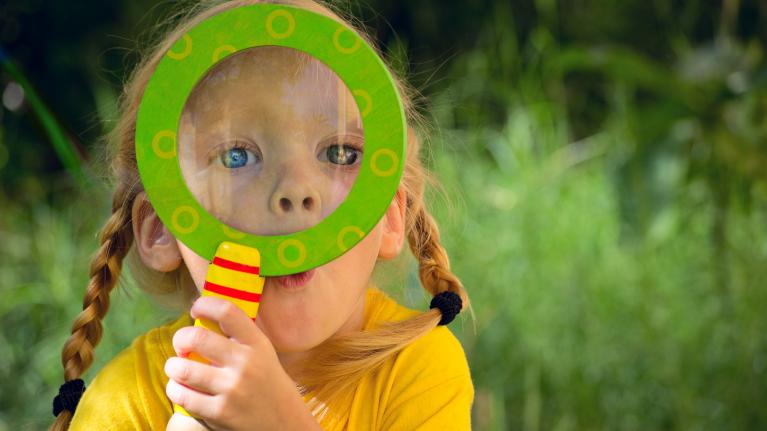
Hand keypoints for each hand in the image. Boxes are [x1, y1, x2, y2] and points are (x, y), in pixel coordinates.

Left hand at [164, 296, 321, 430]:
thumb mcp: (262, 352)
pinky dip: (175, 389)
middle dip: (180, 338)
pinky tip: (180, 388)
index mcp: (257, 343)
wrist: (283, 422)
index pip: (227, 311)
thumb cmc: (266, 382)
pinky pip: (182, 396)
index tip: (196, 309)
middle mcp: (245, 363)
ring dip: (173, 366)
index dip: (205, 304)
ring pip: (183, 368)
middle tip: (181, 344)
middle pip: (197, 337)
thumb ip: (239, 335)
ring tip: (177, 368)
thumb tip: (203, 311)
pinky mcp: (219, 413)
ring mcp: (232, 389)